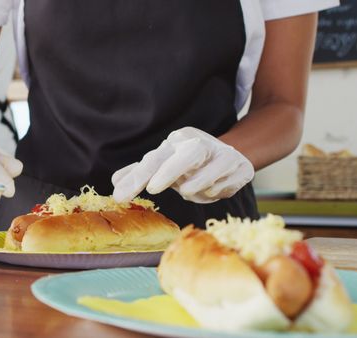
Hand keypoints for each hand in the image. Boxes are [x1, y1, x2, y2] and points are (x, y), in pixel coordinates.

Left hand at [112, 127, 253, 203]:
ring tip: (187, 190)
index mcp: (178, 141)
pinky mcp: (242, 168)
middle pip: (188, 153)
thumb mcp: (162, 167)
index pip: (155, 158)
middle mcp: (201, 144)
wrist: (227, 159)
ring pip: (213, 168)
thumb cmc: (187, 164)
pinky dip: (216, 191)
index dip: (139, 175)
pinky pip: (227, 183)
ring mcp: (224, 155)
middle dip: (170, 170)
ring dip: (198, 184)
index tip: (123, 193)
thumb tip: (115, 182)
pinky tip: (211, 190)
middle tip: (152, 189)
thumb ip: (139, 174)